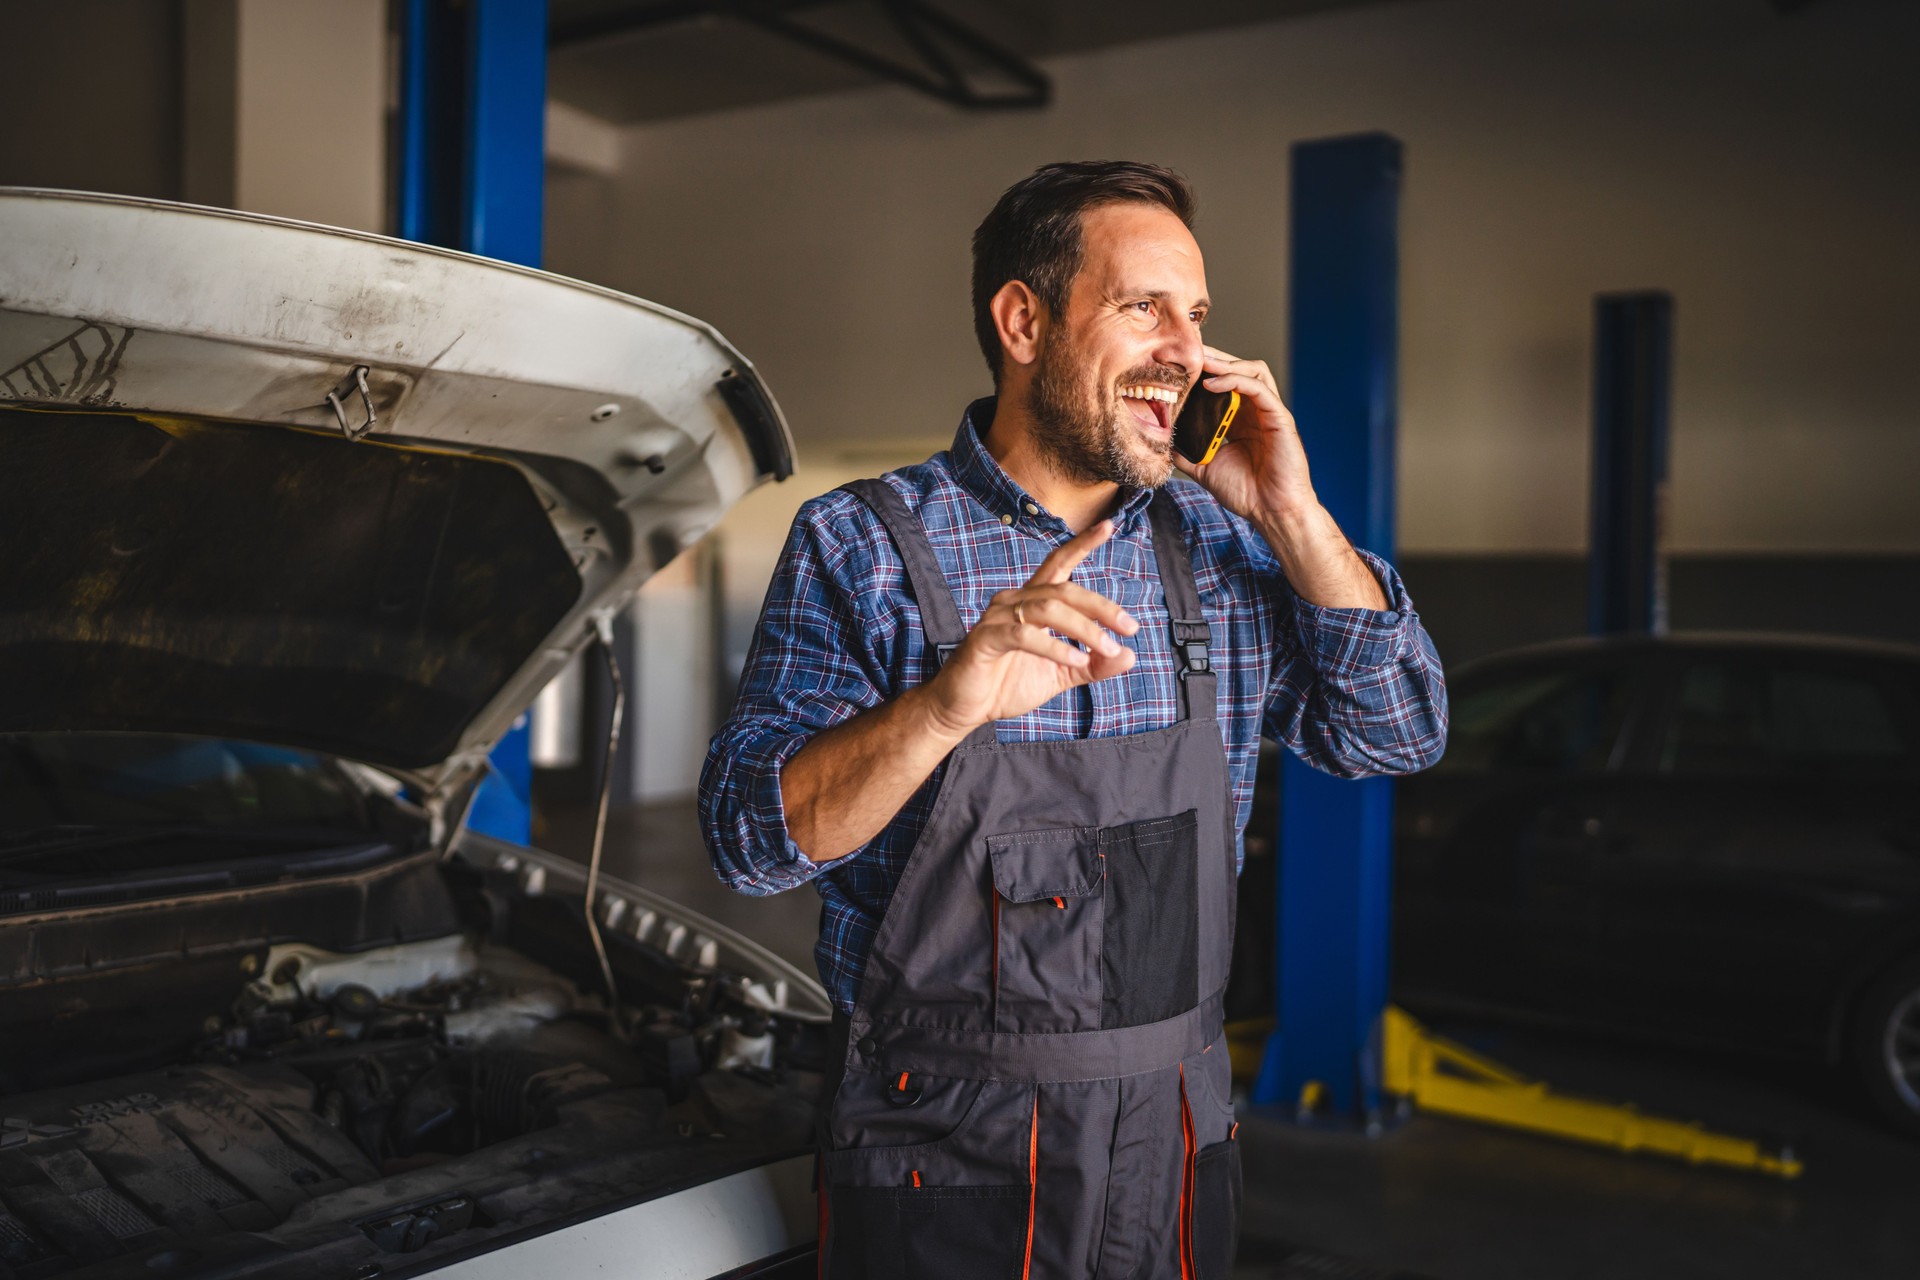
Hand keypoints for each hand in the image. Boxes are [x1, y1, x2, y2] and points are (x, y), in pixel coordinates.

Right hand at [923, 520, 1138, 734]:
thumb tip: (1131, 656)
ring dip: (1085, 629)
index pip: (1059, 564)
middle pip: (1064, 589)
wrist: (964, 709)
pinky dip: (1055, 646)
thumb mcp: (1061, 675)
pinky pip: (1025, 635)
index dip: (1082, 544)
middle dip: (1101, 607)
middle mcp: (1014, 601)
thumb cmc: (1007, 685)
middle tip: (1130, 627)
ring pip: (1049, 608)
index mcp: (1031, 602)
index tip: (1109, 525)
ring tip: (1108, 649)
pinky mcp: (985, 639)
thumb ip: (1094, 665)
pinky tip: (1077, 659)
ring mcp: (997, 617)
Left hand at [1171, 345, 1317, 523]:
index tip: (1176, 365)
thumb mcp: (1205, 468)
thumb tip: (1162, 441)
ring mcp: (1269, 412)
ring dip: (1225, 362)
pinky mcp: (1280, 418)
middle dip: (1212, 357)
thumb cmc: (1246, 493)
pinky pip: (1259, 388)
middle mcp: (1255, 411)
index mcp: (1240, 419)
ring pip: (1252, 370)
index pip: (1223, 383)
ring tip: (1200, 363)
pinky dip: (1236, 380)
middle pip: (1237, 369)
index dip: (1203, 371)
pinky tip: (1213, 384)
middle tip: (1187, 352)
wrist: (1271, 512)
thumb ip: (1187, 452)